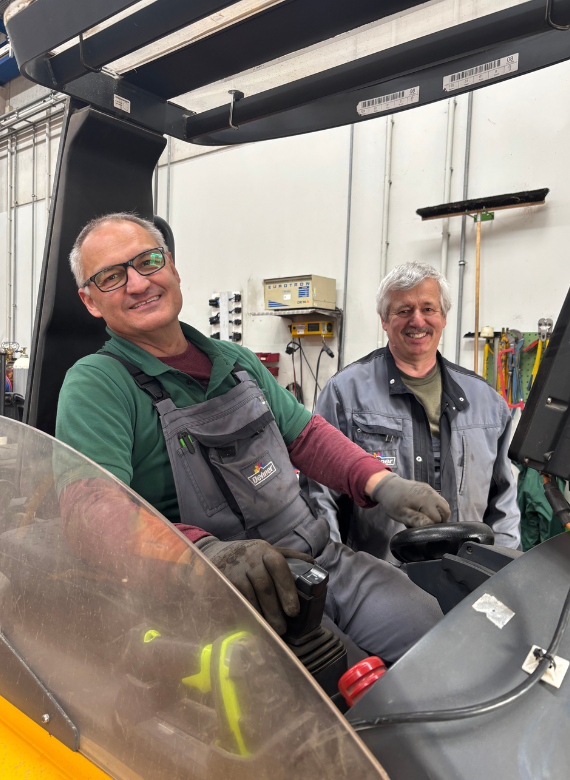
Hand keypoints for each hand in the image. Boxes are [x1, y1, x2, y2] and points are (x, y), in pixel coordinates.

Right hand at [196, 537, 313, 634]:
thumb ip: (288, 557)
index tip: (293, 611)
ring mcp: (234, 571)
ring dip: (260, 616)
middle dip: (274, 610)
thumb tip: (312, 564)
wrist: (214, 553)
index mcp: (265, 551)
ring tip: (269, 631)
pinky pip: (236, 601)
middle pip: (264, 586)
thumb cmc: (248, 556)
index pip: (279, 566)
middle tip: (282, 628)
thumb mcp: (267, 551)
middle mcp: (250, 560)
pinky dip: (245, 614)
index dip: (287, 588)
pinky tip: (251, 625)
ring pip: (249, 596)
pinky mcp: (222, 583)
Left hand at [370, 472, 449, 527]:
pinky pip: (438, 498)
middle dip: (441, 520)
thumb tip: (430, 525)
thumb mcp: (401, 514)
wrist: (387, 486)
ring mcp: (430, 489)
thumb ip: (416, 520)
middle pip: (446, 511)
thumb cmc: (393, 501)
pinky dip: (437, 506)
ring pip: (444, 504)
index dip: (432, 526)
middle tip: (429, 525)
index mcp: (425, 501)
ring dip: (440, 513)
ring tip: (429, 519)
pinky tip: (427, 510)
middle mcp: (431, 494)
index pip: (437, 518)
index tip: (423, 528)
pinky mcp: (428, 488)